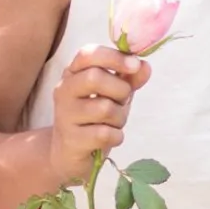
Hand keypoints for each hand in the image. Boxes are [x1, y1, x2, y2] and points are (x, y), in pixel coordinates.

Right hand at [47, 44, 149, 187]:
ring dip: (120, 117)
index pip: (88, 54)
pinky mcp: (72, 140)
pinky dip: (116, 136)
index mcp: (73, 73)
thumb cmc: (94, 118)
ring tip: (114, 122)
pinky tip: (109, 137)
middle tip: (122, 101)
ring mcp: (65, 116)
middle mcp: (64, 91)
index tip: (135, 65)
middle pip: (95, 78)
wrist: (69, 153)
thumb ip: (128, 79)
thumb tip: (145, 66)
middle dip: (120, 90)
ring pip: (104, 108)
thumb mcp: (113, 94)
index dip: (114, 57)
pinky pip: (104, 134)